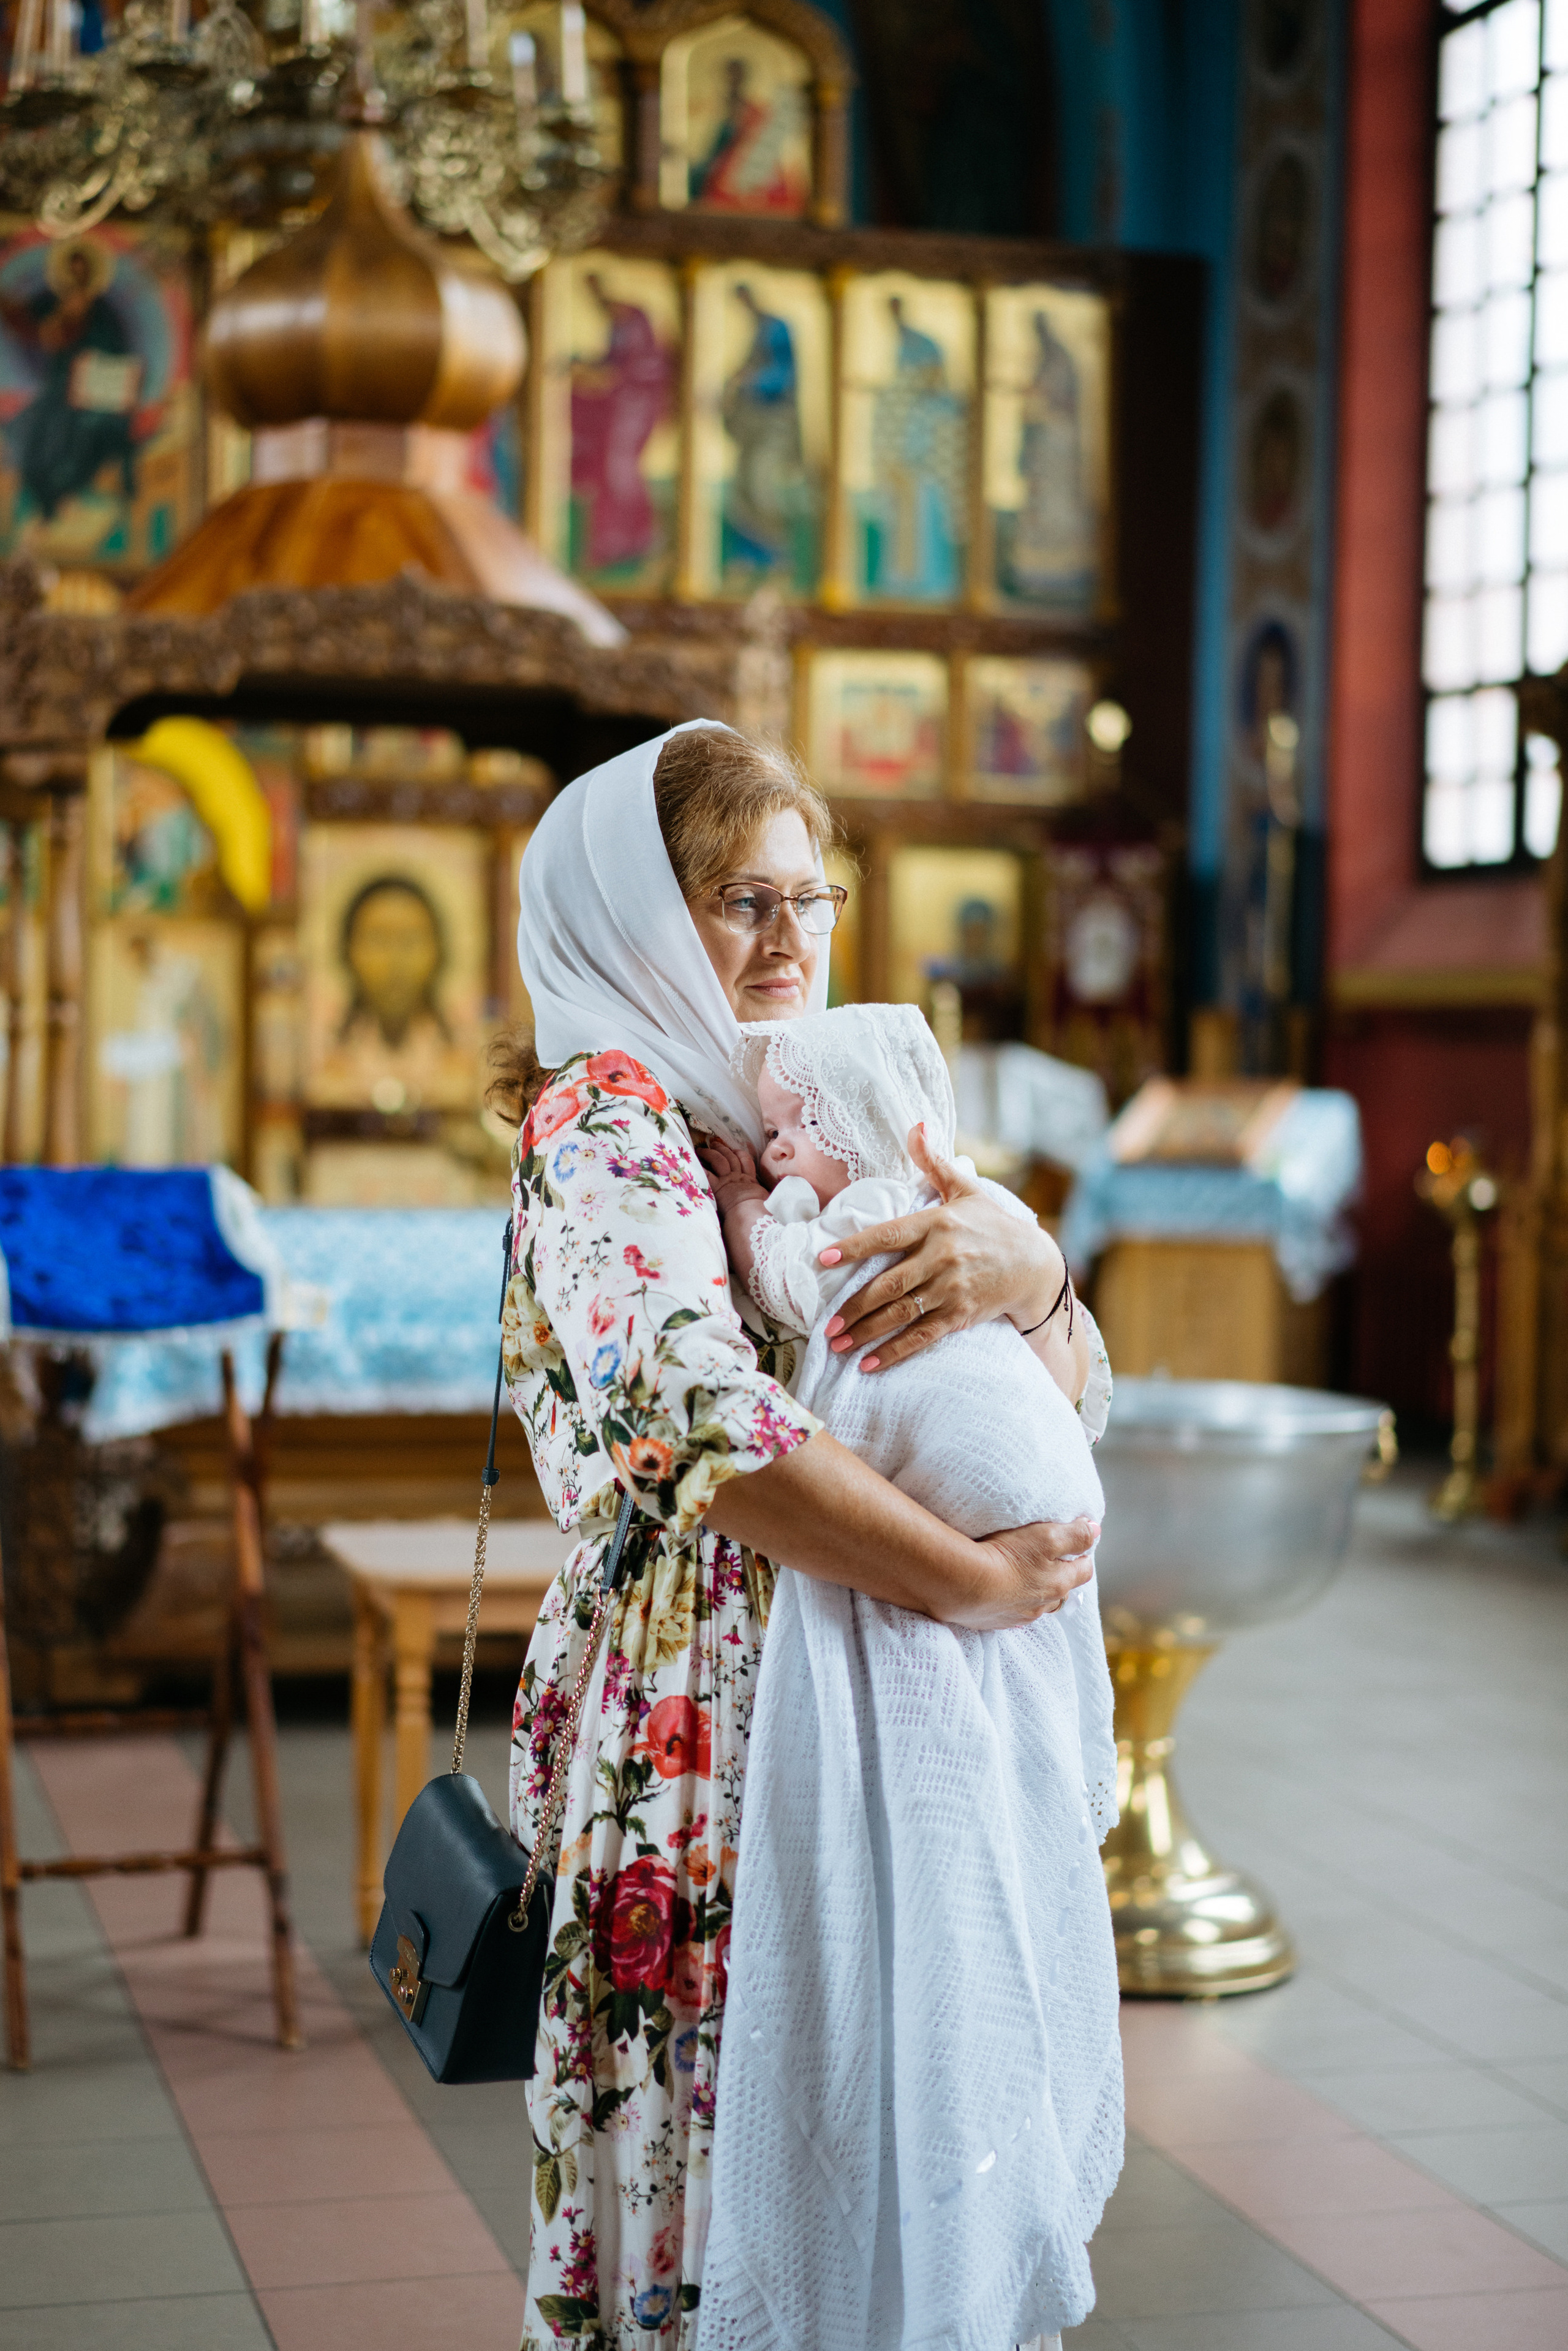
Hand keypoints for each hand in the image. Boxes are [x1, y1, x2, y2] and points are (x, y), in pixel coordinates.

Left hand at [697, 1135, 767, 1216]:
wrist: (752, 1214)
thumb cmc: (760, 1210)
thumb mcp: (765, 1201)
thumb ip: (763, 1196)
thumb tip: (770, 1198)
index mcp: (749, 1180)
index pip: (745, 1160)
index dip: (739, 1152)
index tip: (734, 1148)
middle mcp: (737, 1177)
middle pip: (730, 1157)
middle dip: (722, 1148)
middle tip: (714, 1142)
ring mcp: (727, 1180)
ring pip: (719, 1160)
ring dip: (710, 1153)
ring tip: (702, 1149)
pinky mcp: (717, 1187)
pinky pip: (707, 1174)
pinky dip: (700, 1168)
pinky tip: (694, 1162)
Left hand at [819, 1124, 1065, 1372]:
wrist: (1037, 1265)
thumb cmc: (994, 1224)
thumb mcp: (966, 1190)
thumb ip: (934, 1163)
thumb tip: (915, 1125)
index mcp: (936, 1224)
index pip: (887, 1235)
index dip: (853, 1247)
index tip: (823, 1258)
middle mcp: (942, 1257)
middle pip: (888, 1284)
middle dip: (854, 1306)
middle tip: (826, 1325)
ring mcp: (952, 1288)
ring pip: (901, 1313)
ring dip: (867, 1332)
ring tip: (838, 1345)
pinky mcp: (962, 1314)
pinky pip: (923, 1336)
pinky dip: (896, 1352)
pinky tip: (871, 1365)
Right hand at [941, 1516, 1099, 1629]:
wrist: (964, 1583)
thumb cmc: (1008, 1556)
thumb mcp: (1047, 1536)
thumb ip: (1075, 1534)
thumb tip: (1096, 1531)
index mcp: (1059, 1585)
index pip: (1084, 1571)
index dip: (1083, 1556)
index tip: (1076, 1546)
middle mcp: (1042, 1605)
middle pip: (1061, 1593)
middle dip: (1060, 1578)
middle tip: (1050, 1563)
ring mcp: (1017, 1616)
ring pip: (1036, 1605)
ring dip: (1035, 1593)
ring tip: (1025, 1579)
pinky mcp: (993, 1621)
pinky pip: (1010, 1614)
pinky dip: (1011, 1604)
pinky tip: (1001, 1595)